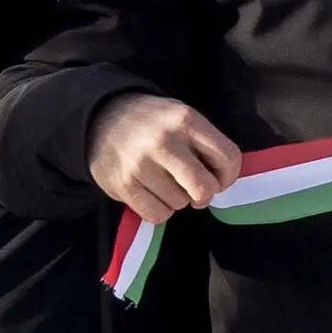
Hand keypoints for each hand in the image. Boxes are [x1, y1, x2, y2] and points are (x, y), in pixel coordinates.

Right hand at [87, 94, 239, 224]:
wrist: (102, 118)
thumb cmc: (154, 123)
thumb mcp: (183, 118)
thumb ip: (205, 144)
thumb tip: (222, 181)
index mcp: (187, 121)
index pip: (228, 157)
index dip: (229, 175)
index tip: (220, 179)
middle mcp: (164, 142)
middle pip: (204, 187)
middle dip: (206, 194)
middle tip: (198, 191)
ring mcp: (141, 165)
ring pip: (180, 203)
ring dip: (179, 199)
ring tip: (167, 183)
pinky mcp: (122, 185)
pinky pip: (157, 215)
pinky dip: (160, 210)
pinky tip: (154, 194)